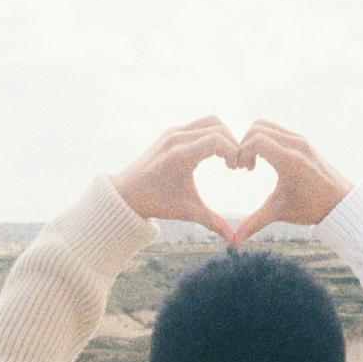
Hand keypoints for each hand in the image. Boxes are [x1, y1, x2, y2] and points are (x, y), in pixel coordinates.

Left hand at [110, 116, 243, 242]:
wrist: (126, 193)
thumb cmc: (157, 203)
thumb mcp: (187, 211)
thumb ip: (213, 222)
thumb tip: (234, 240)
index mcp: (180, 156)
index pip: (218, 140)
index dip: (234, 152)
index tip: (236, 170)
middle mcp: (176, 138)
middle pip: (218, 127)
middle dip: (233, 144)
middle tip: (236, 165)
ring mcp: (172, 132)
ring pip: (210, 121)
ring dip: (224, 136)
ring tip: (227, 158)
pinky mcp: (170, 131)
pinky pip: (199, 124)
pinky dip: (212, 133)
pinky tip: (214, 154)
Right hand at [231, 120, 352, 243]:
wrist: (341, 202)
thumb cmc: (311, 208)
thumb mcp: (280, 212)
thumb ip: (255, 223)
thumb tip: (234, 241)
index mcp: (290, 161)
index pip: (256, 140)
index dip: (241, 151)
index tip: (242, 169)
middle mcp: (296, 145)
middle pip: (257, 128)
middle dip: (244, 144)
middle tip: (244, 166)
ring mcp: (300, 139)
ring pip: (266, 125)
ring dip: (253, 139)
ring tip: (253, 163)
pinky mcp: (303, 140)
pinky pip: (276, 129)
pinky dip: (264, 138)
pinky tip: (265, 159)